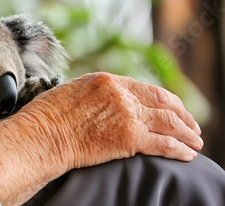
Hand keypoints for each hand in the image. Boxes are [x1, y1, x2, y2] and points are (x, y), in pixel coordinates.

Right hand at [23, 72, 202, 169]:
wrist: (41, 135)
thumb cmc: (47, 116)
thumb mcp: (71, 91)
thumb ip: (92, 93)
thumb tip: (98, 100)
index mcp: (108, 81)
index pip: (146, 89)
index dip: (164, 101)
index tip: (171, 109)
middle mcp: (122, 94)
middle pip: (164, 102)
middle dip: (182, 115)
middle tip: (191, 126)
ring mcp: (128, 115)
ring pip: (170, 122)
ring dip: (187, 133)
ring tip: (195, 142)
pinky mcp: (129, 138)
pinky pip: (164, 144)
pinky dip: (180, 149)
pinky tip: (187, 155)